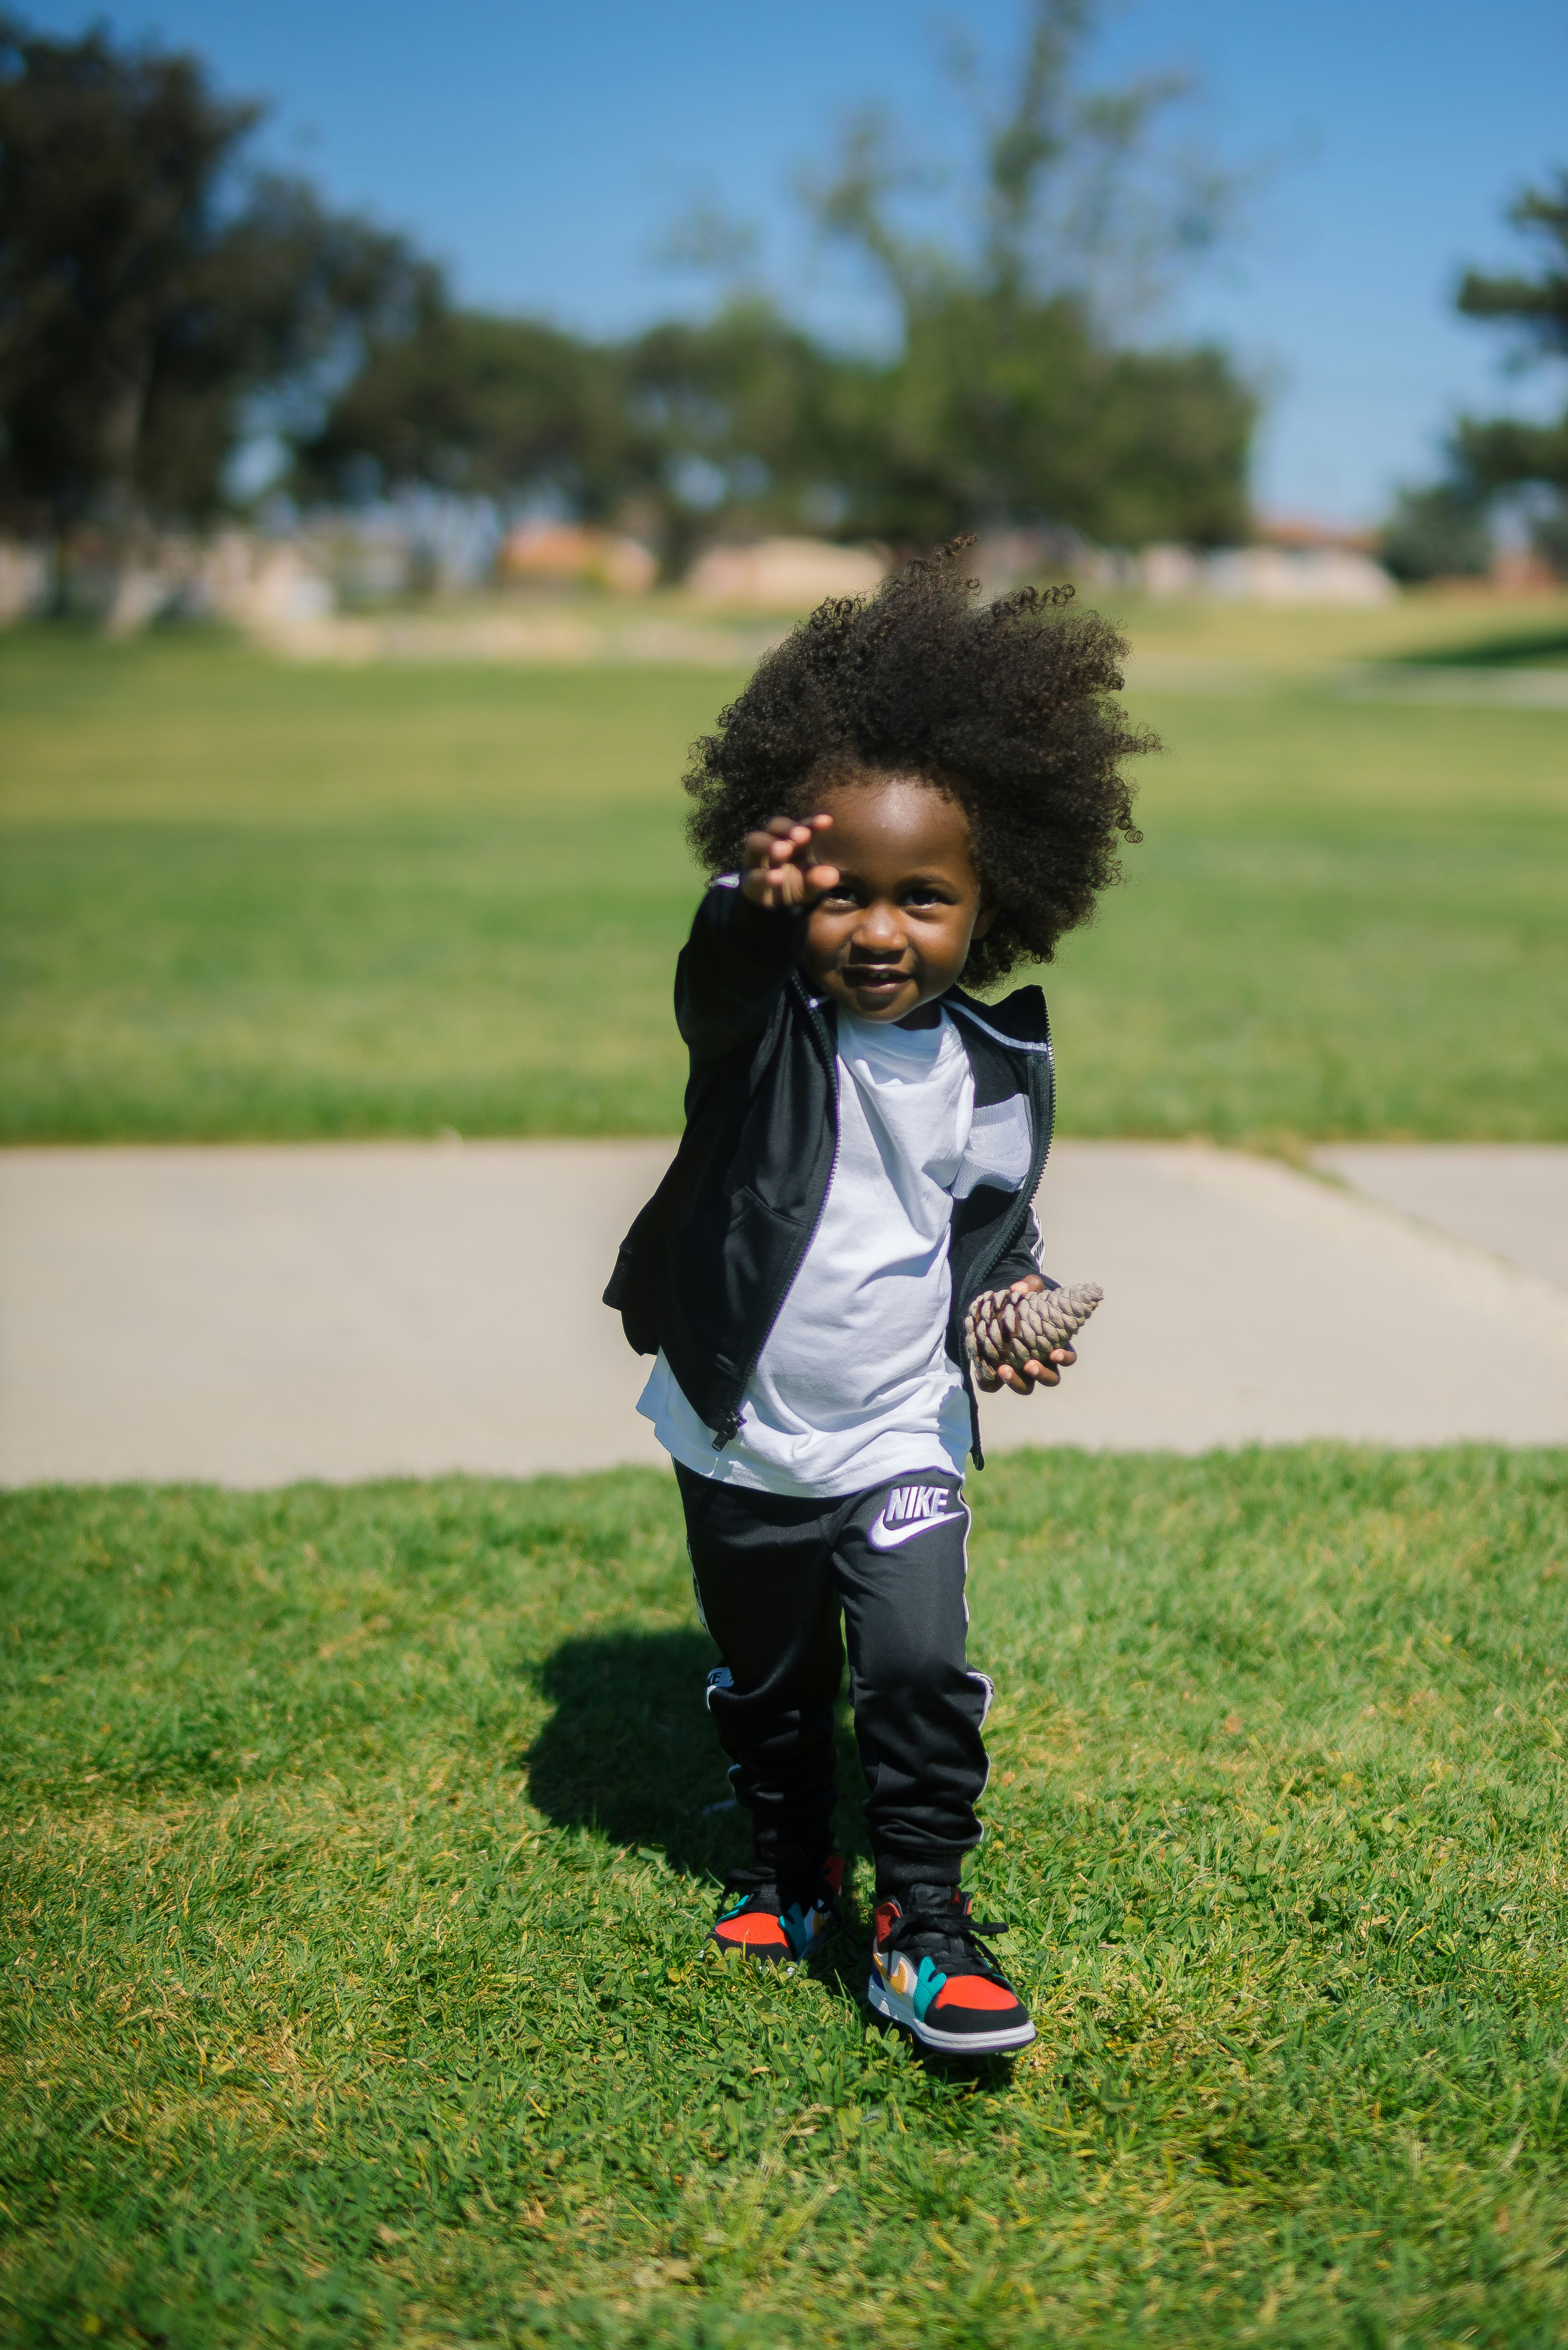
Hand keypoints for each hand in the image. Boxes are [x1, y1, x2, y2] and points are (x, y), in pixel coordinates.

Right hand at [740, 813, 837, 910]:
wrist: (774, 909)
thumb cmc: (795, 886)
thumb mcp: (810, 884)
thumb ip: (819, 879)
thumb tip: (833, 876)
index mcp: (793, 842)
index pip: (801, 827)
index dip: (812, 823)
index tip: (827, 822)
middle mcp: (773, 844)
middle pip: (774, 825)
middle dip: (787, 828)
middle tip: (802, 835)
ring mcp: (757, 860)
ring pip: (754, 841)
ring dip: (769, 844)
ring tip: (784, 851)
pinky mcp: (748, 881)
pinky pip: (753, 875)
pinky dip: (764, 876)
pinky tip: (777, 877)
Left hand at [994, 1274, 1075, 1393]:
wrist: (1000, 1309)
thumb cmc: (1024, 1301)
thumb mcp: (1031, 1288)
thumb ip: (1029, 1285)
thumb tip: (1017, 1288)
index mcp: (1054, 1345)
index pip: (1067, 1358)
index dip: (1064, 1358)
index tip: (1056, 1353)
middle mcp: (1041, 1362)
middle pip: (1050, 1378)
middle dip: (1041, 1375)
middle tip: (1029, 1365)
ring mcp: (1020, 1371)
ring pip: (1025, 1386)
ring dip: (1016, 1382)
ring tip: (1003, 1369)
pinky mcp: (997, 1374)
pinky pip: (994, 1385)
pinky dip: (989, 1381)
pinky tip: (982, 1371)